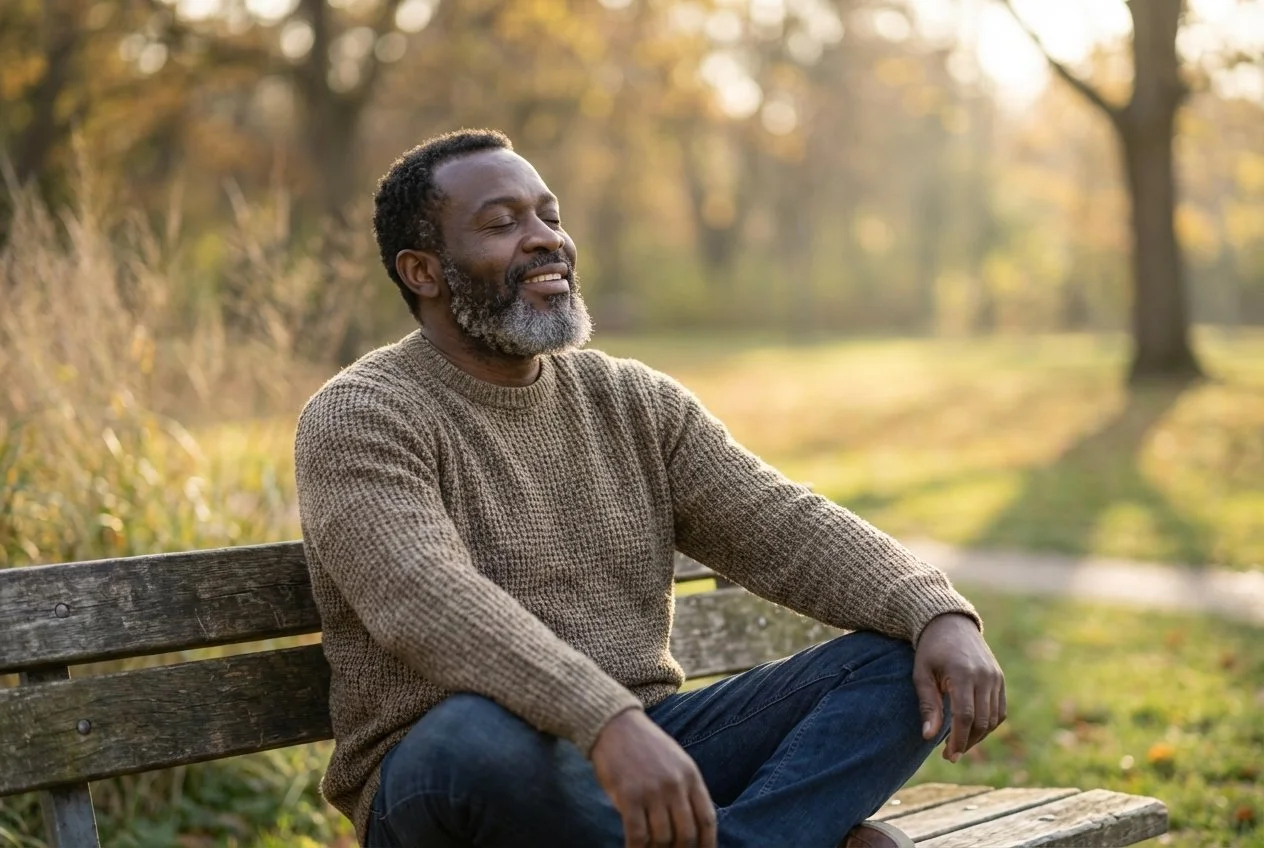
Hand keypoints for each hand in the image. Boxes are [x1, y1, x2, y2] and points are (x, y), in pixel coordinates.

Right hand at [590, 709, 716, 847]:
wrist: (615, 725)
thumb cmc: (645, 746)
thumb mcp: (676, 761)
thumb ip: (686, 789)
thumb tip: (694, 826)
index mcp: (691, 776)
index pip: (707, 819)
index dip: (707, 844)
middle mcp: (675, 785)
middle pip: (687, 834)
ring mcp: (652, 791)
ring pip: (663, 839)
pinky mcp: (629, 796)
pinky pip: (638, 836)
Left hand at [913, 613, 1005, 762]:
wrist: (950, 623)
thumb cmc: (930, 650)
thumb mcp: (922, 674)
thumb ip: (928, 705)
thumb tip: (928, 737)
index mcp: (963, 674)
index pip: (965, 716)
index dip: (957, 739)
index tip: (947, 756)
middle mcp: (985, 676)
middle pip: (982, 721)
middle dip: (966, 742)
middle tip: (950, 755)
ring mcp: (996, 677)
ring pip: (993, 719)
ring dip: (978, 736)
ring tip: (958, 744)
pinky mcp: (1000, 679)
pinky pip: (999, 710)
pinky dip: (988, 724)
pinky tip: (971, 730)